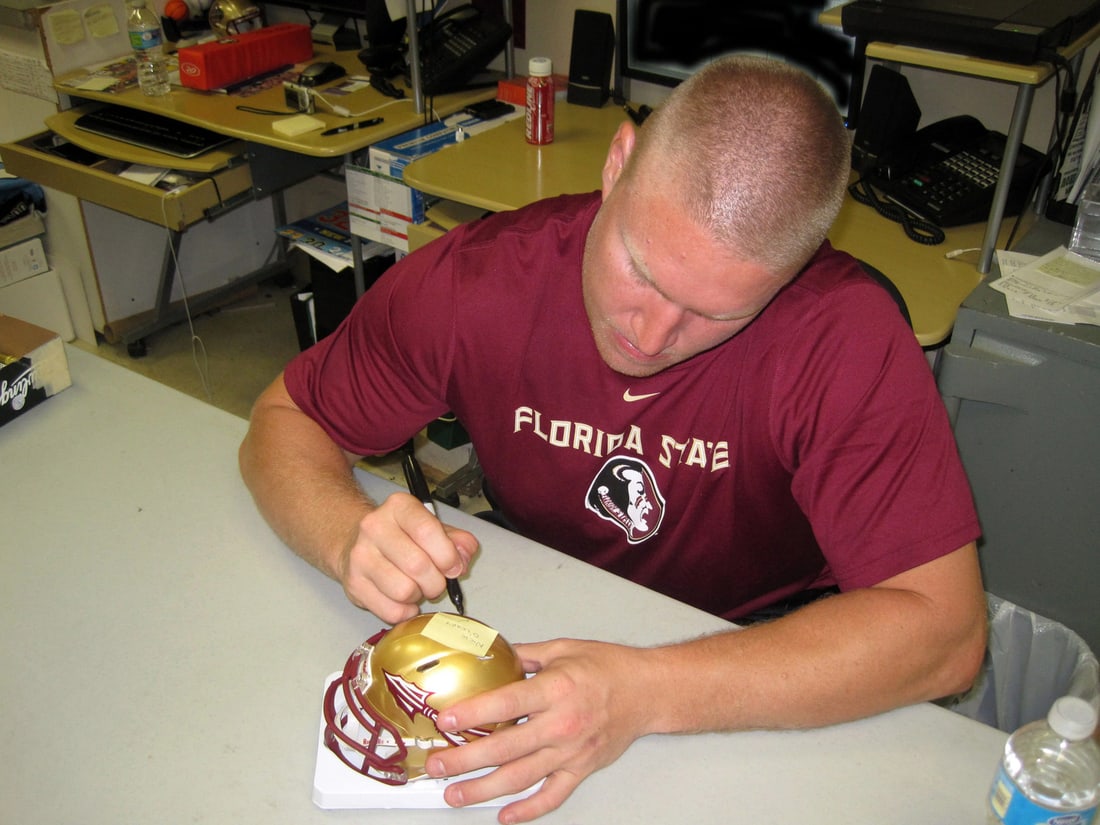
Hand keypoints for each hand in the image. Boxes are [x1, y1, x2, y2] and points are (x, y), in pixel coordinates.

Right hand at [336, 492, 477, 622]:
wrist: (354, 542)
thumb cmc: (401, 536)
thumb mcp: (432, 527)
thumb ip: (456, 540)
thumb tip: (464, 555)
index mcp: (399, 507)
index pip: (427, 530)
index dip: (447, 555)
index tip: (454, 567)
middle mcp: (375, 527)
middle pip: (417, 565)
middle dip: (436, 582)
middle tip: (435, 581)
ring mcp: (360, 556)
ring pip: (404, 591)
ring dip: (419, 596)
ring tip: (416, 587)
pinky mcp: (353, 583)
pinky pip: (391, 611)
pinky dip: (405, 611)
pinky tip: (404, 600)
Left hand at [425, 639, 651, 822]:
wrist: (648, 691)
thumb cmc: (609, 667)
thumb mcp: (563, 649)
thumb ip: (524, 655)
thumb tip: (489, 655)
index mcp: (557, 690)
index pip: (507, 704)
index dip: (474, 713)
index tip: (446, 720)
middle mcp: (563, 724)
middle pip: (506, 748)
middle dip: (466, 759)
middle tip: (438, 764)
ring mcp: (572, 752)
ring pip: (522, 777)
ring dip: (485, 789)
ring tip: (456, 794)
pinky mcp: (582, 769)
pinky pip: (552, 796)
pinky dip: (528, 810)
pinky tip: (505, 815)